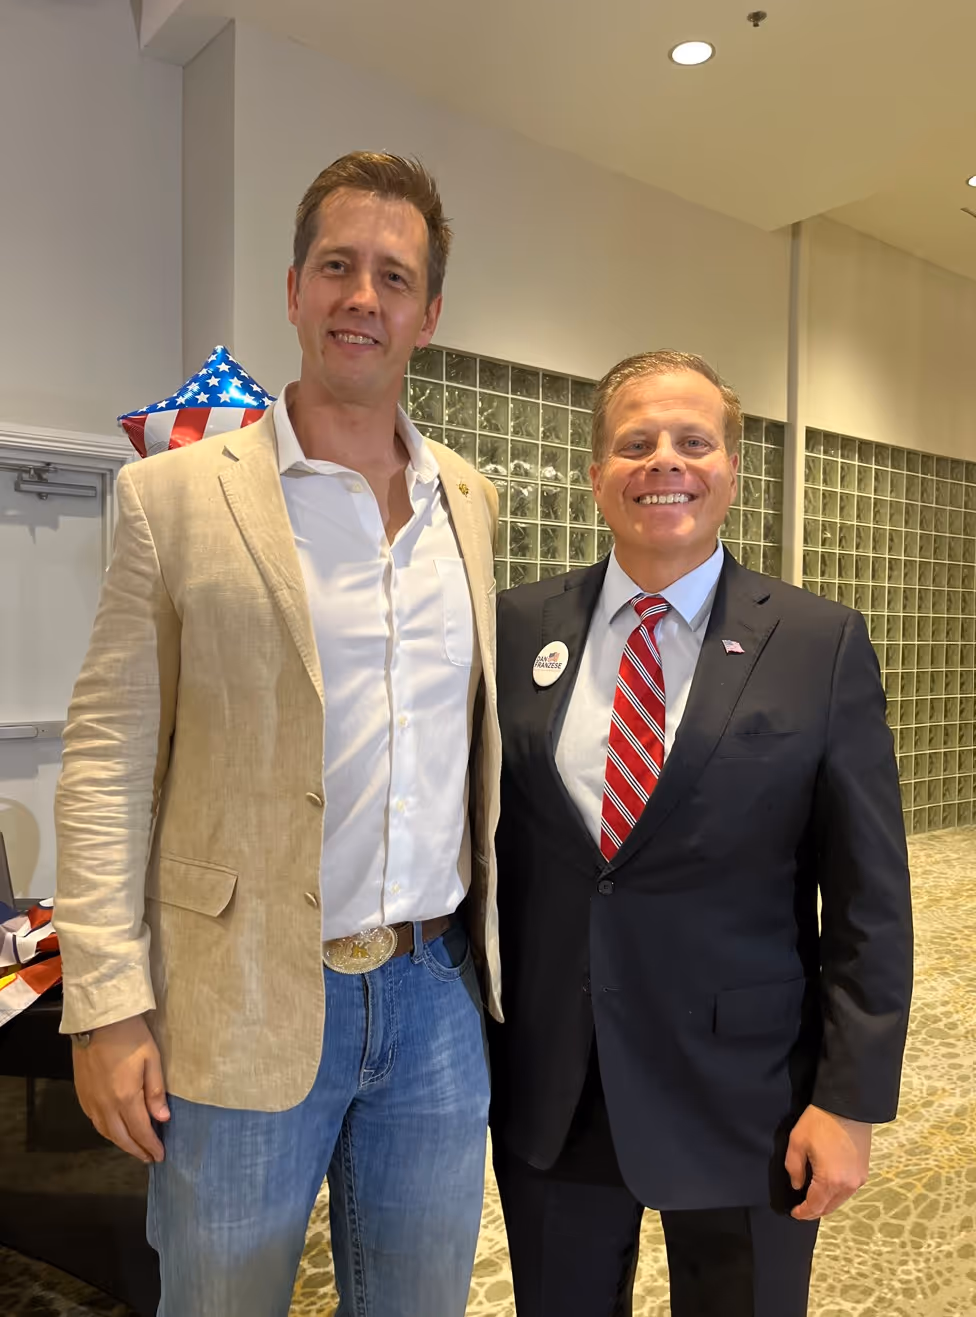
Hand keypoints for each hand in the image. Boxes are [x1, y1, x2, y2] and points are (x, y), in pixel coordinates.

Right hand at [72, 1015, 169, 1163]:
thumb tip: (163, 1119)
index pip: (140, 1131)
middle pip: (120, 1137)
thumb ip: (156, 1092)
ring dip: (120, 1143)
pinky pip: (94, 1121)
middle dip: (136, 1150)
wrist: (98, 1020)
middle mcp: (105, 1105)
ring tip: (134, 1147)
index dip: (150, 1146)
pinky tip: (114, 1129)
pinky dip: (106, 1130)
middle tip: (148, 1158)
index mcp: (125, 1097)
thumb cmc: (130, 1036)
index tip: (160, 1156)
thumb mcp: (152, 1059)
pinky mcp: (81, 1094)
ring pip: (105, 1132)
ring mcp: (90, 1101)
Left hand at [785, 1103, 871, 1219]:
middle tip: (802, 1209)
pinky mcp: (864, 1171)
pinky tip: (828, 1187)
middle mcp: (847, 1185)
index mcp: (829, 1180)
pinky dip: (837, 1194)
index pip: (815, 1206)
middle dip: (815, 1211)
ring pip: (840, 1200)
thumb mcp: (797, 1142)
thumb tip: (798, 1185)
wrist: (848, 1106)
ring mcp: (858, 1179)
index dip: (803, 1213)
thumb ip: (794, 1168)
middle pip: (829, 1207)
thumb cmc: (820, 1122)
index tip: (794, 1213)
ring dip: (826, 1203)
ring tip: (813, 1199)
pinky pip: (848, 1190)